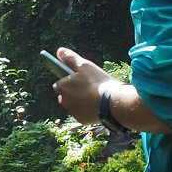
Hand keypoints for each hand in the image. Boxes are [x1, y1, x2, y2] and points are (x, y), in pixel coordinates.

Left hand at [51, 48, 165, 134]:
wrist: (111, 103)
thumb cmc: (97, 82)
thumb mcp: (84, 65)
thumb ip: (70, 58)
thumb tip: (59, 51)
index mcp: (61, 87)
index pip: (61, 83)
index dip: (70, 80)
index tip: (81, 79)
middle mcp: (63, 101)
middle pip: (66, 95)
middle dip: (74, 92)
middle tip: (89, 87)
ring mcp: (72, 111)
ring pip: (74, 104)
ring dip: (80, 101)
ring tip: (95, 96)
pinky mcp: (81, 120)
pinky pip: (82, 113)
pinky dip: (87, 110)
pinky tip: (97, 105)